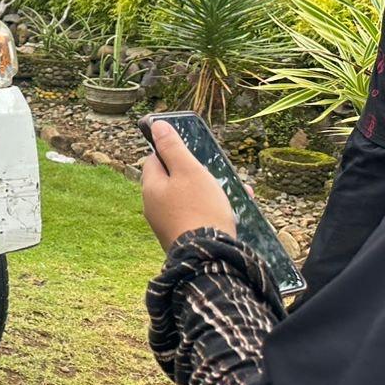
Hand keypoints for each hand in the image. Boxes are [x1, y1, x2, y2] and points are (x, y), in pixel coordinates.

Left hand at [141, 120, 235, 249]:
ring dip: (210, 192)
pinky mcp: (181, 238)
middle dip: (197, 174)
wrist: (208, 258)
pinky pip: (195, 216)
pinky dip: (211, 210)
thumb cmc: (199, 209)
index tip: (195, 154)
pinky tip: (233, 212)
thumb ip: (173, 148)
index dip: (174, 153)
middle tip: (219, 176)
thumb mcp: (188, 171)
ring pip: (188, 199)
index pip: (155, 159)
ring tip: (234, 192)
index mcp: (150, 188)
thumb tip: (156, 125)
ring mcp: (166, 224)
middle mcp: (153, 207)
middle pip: (173, 180)